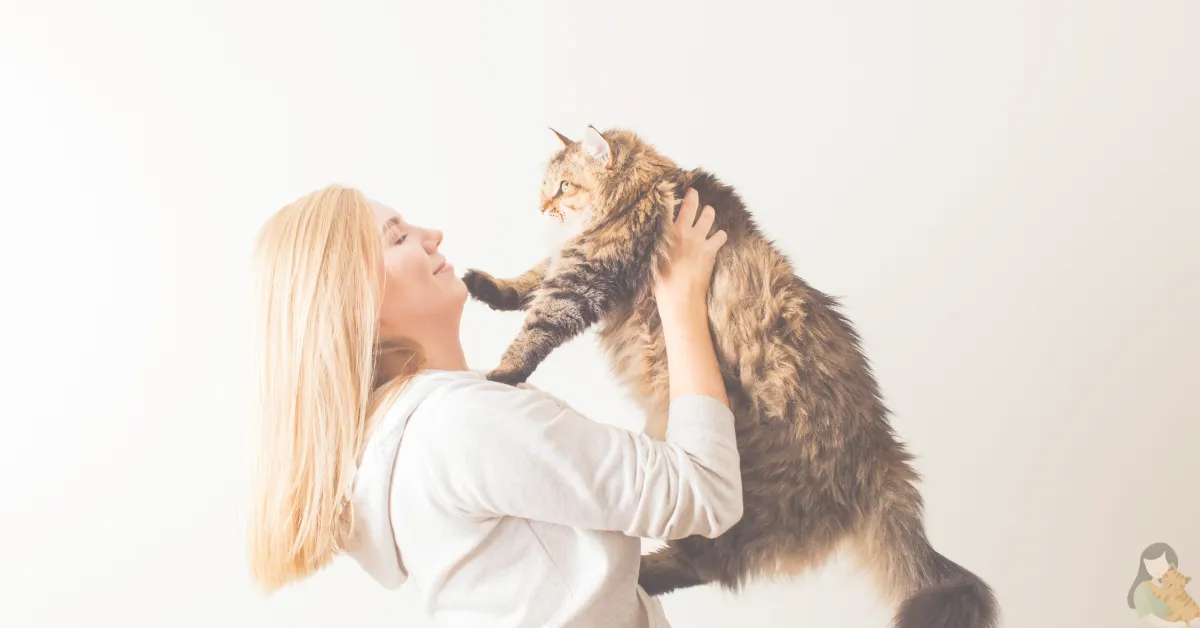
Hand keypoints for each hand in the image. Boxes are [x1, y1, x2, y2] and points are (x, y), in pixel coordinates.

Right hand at [654, 188, 726, 321]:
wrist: (680, 298)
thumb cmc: (662, 284)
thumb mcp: (651, 262)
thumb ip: (655, 246)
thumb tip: (653, 240)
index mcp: (665, 234)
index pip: (666, 207)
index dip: (668, 196)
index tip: (668, 189)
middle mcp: (682, 233)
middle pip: (690, 205)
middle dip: (692, 196)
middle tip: (693, 193)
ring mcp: (698, 240)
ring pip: (708, 215)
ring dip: (708, 213)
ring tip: (707, 214)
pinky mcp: (710, 250)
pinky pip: (721, 235)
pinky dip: (720, 235)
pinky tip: (717, 237)